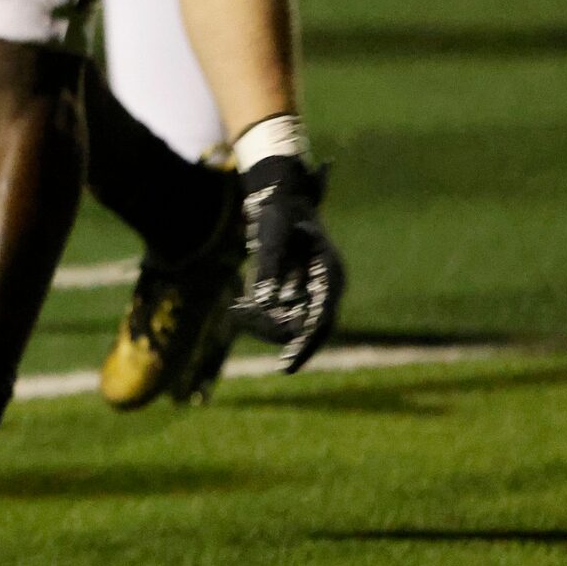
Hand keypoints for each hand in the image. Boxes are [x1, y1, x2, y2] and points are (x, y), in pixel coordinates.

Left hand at [234, 153, 344, 371]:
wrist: (279, 199)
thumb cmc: (278, 213)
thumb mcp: (271, 235)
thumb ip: (268, 267)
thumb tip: (263, 302)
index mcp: (330, 273)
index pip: (323, 318)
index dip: (307, 344)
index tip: (287, 366)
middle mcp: (325, 287)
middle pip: (307, 327)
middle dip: (282, 337)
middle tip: (272, 356)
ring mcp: (311, 292)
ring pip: (289, 324)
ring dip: (262, 324)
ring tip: (237, 308)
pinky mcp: (294, 293)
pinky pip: (277, 315)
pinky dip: (258, 315)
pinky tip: (238, 306)